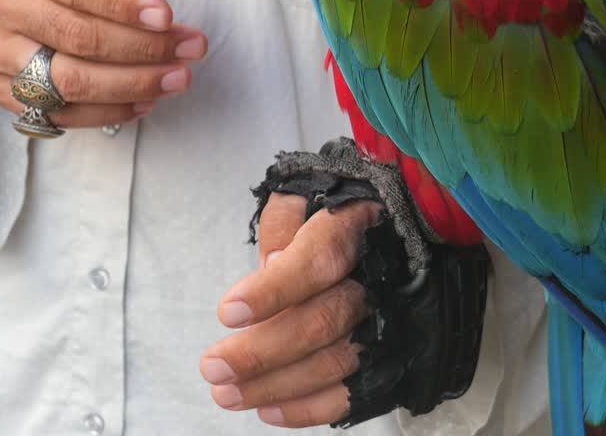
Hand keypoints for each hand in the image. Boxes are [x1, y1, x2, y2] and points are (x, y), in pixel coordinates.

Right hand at [0, 0, 207, 128]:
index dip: (123, 4)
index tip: (169, 16)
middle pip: (76, 37)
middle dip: (144, 48)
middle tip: (194, 47)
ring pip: (67, 82)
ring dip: (133, 85)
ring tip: (178, 78)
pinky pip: (58, 112)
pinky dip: (108, 112)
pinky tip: (146, 100)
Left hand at [200, 194, 382, 427]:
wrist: (391, 230)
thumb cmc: (334, 216)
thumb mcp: (306, 195)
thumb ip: (284, 223)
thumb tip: (271, 266)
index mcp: (354, 228)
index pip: (318, 260)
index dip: (273, 290)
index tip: (228, 312)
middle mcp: (376, 279)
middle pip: (323, 321)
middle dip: (263, 351)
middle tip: (214, 367)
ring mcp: (386, 321)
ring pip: (335, 362)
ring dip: (275, 385)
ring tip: (226, 393)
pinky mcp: (386, 355)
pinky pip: (353, 391)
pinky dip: (309, 407)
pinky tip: (267, 410)